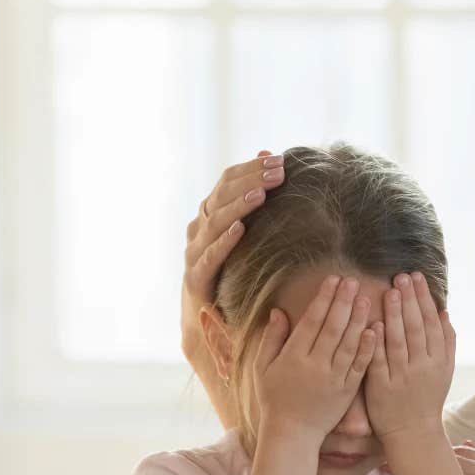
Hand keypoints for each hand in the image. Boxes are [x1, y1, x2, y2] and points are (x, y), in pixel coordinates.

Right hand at [181, 150, 286, 365]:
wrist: (208, 321)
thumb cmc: (232, 270)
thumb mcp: (245, 231)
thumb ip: (253, 195)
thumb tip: (267, 153)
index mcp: (210, 214)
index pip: (227, 181)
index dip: (251, 168)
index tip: (279, 159)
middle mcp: (199, 229)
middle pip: (221, 196)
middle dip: (250, 181)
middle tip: (279, 172)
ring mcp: (194, 253)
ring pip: (214, 222)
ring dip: (238, 206)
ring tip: (261, 195)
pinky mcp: (196, 279)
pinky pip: (209, 258)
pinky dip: (223, 242)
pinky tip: (240, 230)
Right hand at [254, 276, 376, 441]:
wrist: (293, 433)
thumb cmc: (275, 398)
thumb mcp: (263, 368)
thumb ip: (272, 339)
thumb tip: (278, 311)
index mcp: (293, 357)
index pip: (312, 321)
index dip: (324, 299)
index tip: (333, 280)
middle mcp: (315, 366)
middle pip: (332, 328)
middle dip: (344, 302)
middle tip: (353, 281)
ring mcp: (333, 379)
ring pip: (348, 344)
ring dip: (358, 320)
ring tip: (367, 298)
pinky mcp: (347, 392)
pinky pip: (359, 367)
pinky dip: (367, 348)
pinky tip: (375, 330)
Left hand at [365, 272, 454, 439]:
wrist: (413, 432)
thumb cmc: (428, 397)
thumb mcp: (445, 370)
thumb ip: (447, 341)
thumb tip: (444, 311)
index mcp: (438, 360)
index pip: (431, 323)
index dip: (424, 299)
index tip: (416, 278)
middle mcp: (422, 367)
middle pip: (416, 328)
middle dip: (410, 300)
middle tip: (402, 276)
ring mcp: (402, 377)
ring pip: (399, 341)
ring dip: (395, 315)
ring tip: (390, 291)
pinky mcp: (382, 387)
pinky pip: (380, 362)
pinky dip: (378, 343)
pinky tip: (374, 324)